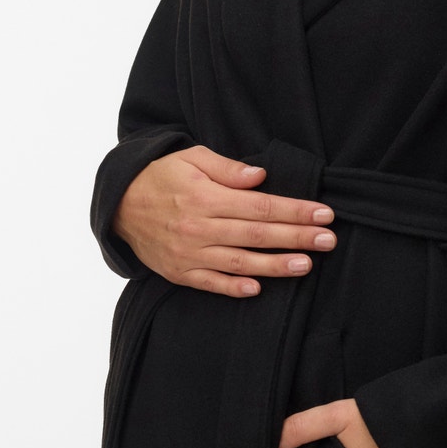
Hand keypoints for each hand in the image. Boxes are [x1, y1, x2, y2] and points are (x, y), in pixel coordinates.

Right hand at [114, 146, 338, 296]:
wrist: (118, 204)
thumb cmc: (161, 176)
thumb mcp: (191, 158)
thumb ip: (227, 168)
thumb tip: (260, 176)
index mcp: (205, 197)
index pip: (260, 206)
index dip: (294, 211)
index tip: (324, 214)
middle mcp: (198, 227)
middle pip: (257, 235)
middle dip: (296, 238)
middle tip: (328, 241)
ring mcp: (188, 253)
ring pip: (239, 262)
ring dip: (274, 266)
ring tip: (305, 266)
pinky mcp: (179, 272)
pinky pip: (210, 283)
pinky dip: (234, 287)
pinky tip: (258, 289)